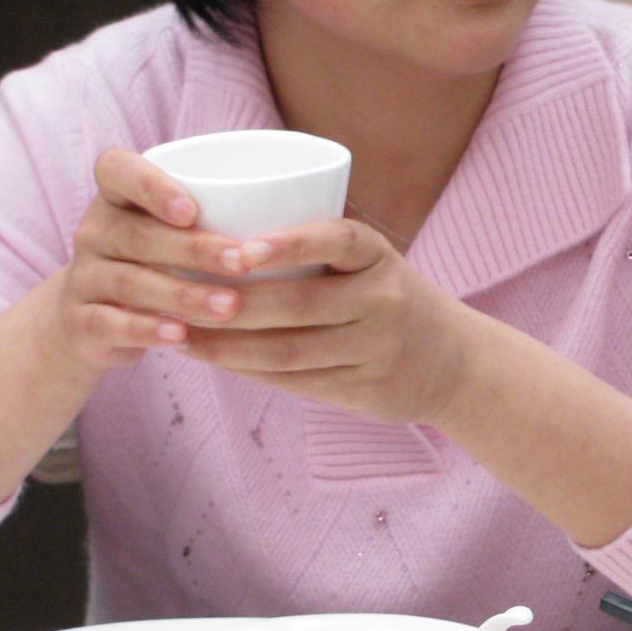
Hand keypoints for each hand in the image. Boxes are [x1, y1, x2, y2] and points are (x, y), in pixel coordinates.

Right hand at [54, 148, 264, 371]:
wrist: (97, 316)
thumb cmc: (165, 259)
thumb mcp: (182, 229)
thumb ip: (225, 211)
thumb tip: (320, 199)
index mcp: (119, 196)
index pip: (117, 171)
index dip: (152, 186)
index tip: (193, 210)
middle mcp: (96, 230)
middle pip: (138, 234)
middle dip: (194, 249)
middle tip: (243, 263)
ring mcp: (85, 275)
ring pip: (131, 281)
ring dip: (183, 295)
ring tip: (230, 308)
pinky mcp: (81, 319)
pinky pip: (111, 323)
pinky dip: (147, 330)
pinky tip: (181, 336)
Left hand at [173, 217, 472, 424]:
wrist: (456, 363)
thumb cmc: (392, 302)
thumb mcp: (375, 265)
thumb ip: (320, 255)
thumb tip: (218, 244)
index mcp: (382, 258)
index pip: (339, 240)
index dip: (289, 243)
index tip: (239, 250)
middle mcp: (385, 301)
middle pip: (298, 304)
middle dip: (231, 303)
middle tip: (175, 296)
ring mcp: (377, 349)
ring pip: (287, 351)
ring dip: (225, 345)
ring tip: (178, 334)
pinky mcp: (364, 390)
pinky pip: (294, 382)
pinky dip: (247, 371)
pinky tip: (214, 360)